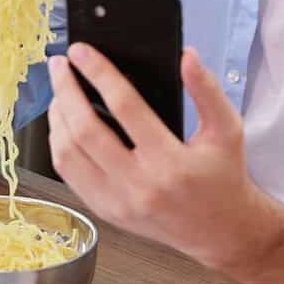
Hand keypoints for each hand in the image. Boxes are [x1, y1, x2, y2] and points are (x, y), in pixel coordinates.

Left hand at [46, 43, 261, 269]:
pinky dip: (59, 145)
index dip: (98, 73)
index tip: (81, 52)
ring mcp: (118, 202)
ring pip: (68, 154)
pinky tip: (63, 125)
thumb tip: (187, 57)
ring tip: (59, 92)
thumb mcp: (227, 130)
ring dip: (57, 118)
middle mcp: (139, 186)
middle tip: (59, 65)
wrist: (220, 231)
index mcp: (170, 163)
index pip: (124, 106)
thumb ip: (207, 91)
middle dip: (66, 90)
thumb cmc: (222, 177)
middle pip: (85, 130)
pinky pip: (68, 175)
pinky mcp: (105, 211)